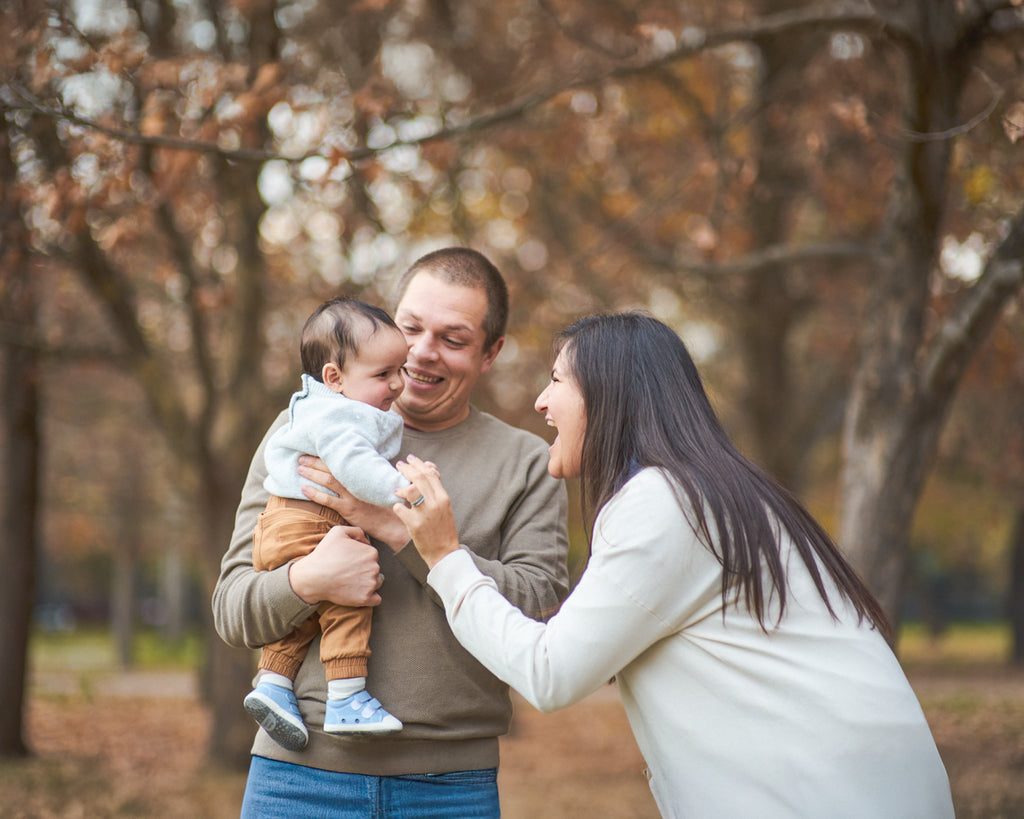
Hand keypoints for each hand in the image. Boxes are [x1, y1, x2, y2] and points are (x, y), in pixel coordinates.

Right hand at [288, 524, 383, 606]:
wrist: (313, 577)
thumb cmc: (324, 555)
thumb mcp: (338, 532)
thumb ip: (356, 531)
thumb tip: (366, 541)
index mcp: (371, 553)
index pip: (372, 556)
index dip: (361, 558)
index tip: (350, 562)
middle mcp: (374, 568)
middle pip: (375, 569)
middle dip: (365, 570)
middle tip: (349, 572)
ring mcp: (370, 584)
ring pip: (377, 583)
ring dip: (368, 583)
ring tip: (351, 582)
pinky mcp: (365, 599)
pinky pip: (376, 599)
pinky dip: (370, 598)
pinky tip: (359, 593)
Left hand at [298, 455, 409, 551]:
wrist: (393, 522)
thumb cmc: (386, 503)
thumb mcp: (379, 484)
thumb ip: (368, 474)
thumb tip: (357, 465)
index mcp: (363, 474)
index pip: (343, 460)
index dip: (328, 455)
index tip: (316, 450)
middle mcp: (356, 482)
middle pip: (332, 468)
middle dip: (315, 462)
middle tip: (301, 457)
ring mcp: (352, 495)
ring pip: (328, 481)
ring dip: (312, 474)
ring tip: (300, 468)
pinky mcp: (348, 509)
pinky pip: (328, 500)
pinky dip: (315, 494)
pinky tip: (304, 489)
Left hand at [393, 454, 460, 569]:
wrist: (444, 552)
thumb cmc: (443, 529)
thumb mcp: (444, 507)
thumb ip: (436, 490)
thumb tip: (430, 470)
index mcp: (443, 498)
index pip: (430, 474)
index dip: (419, 464)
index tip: (410, 459)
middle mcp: (436, 503)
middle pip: (419, 479)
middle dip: (407, 469)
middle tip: (399, 465)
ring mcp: (425, 514)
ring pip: (410, 491)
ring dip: (401, 486)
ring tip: (396, 488)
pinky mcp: (415, 525)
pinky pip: (400, 509)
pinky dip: (397, 506)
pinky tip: (397, 507)